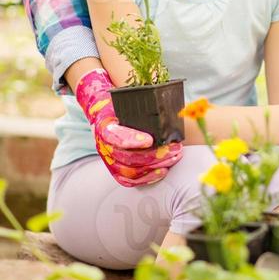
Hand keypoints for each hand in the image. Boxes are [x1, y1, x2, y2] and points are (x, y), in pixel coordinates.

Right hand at [76, 69, 182, 186]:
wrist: (104, 114)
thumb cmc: (120, 105)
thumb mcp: (126, 99)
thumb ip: (141, 104)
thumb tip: (166, 100)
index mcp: (104, 125)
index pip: (114, 136)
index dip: (131, 140)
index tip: (150, 140)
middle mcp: (102, 145)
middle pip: (126, 157)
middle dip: (154, 155)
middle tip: (175, 149)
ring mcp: (108, 159)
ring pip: (130, 171)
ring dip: (155, 166)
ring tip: (174, 157)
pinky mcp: (114, 169)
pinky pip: (128, 180)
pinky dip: (146, 178)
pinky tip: (162, 170)